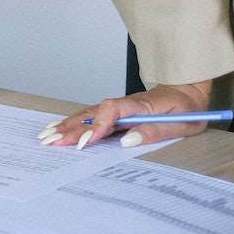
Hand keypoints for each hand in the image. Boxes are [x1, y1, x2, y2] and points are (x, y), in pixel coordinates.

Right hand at [39, 81, 212, 148]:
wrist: (187, 91)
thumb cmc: (186, 109)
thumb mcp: (181, 124)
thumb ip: (153, 131)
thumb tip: (127, 139)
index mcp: (140, 105)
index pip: (111, 111)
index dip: (97, 126)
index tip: (86, 142)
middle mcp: (124, 104)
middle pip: (92, 114)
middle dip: (70, 128)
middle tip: (51, 141)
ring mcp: (117, 107)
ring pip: (87, 114)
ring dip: (66, 125)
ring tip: (46, 136)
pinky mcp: (115, 112)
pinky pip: (91, 116)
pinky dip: (73, 121)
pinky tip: (59, 127)